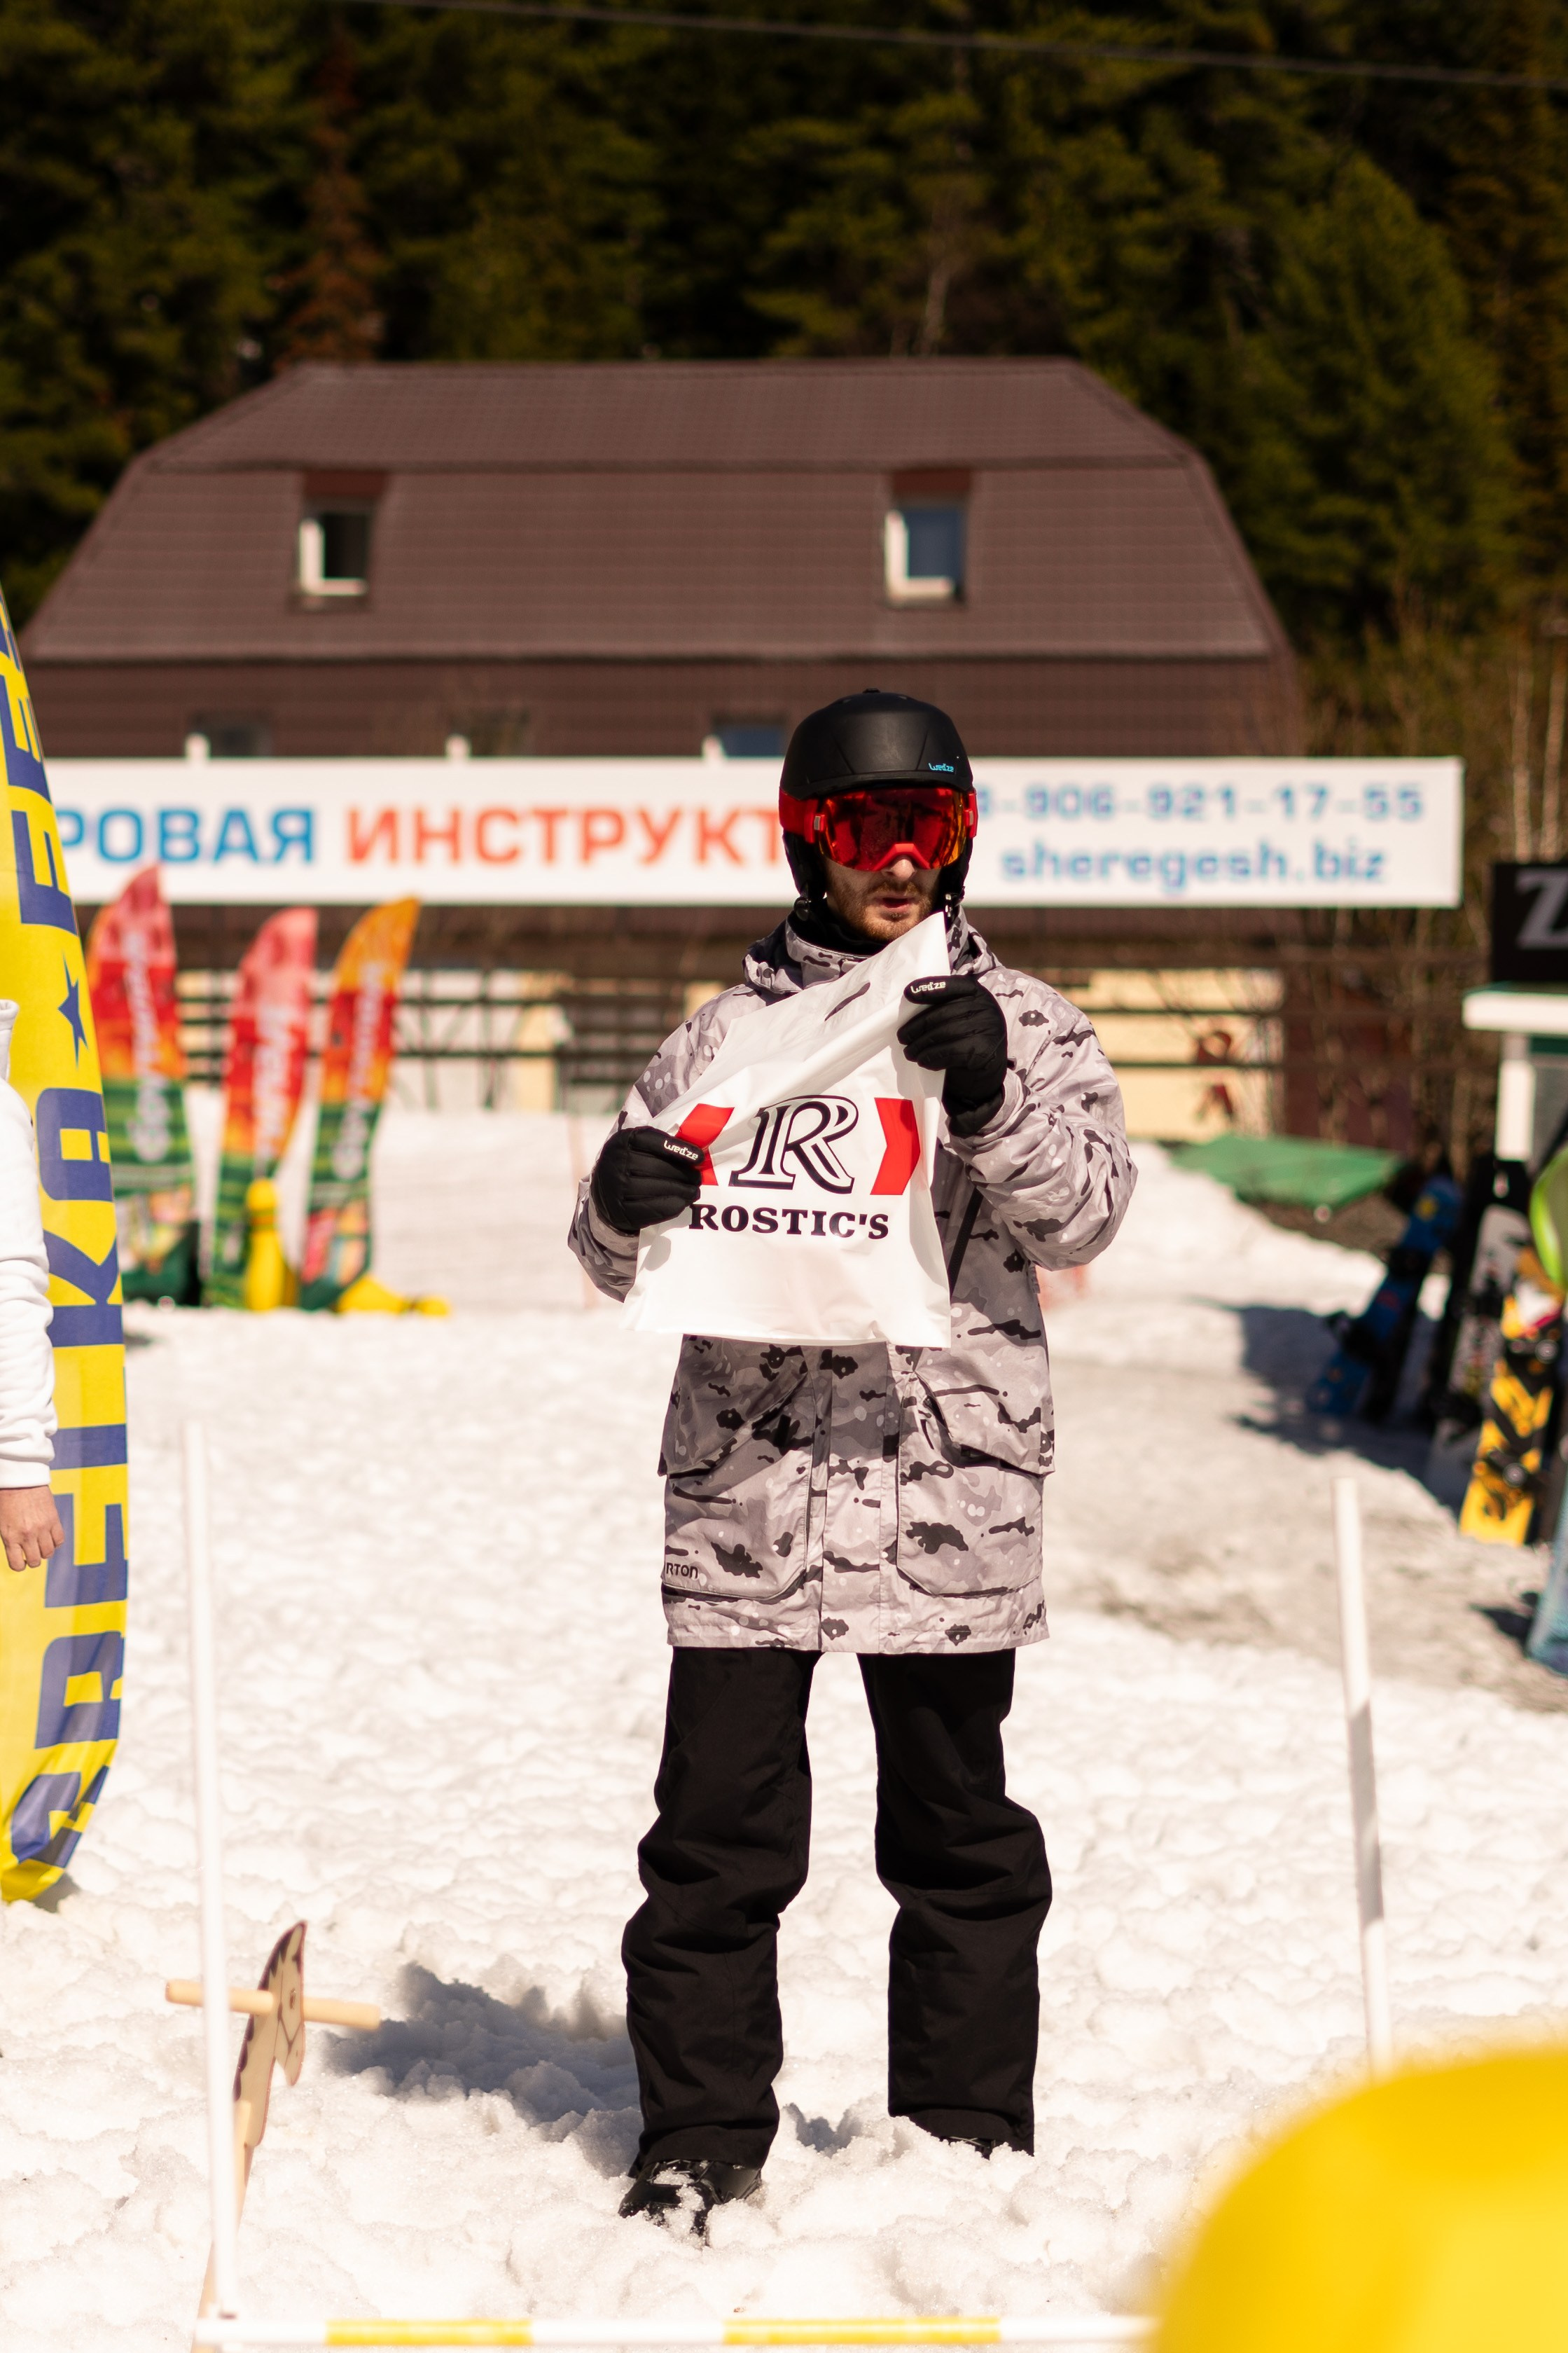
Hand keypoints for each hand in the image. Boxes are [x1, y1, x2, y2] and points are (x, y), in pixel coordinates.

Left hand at [0, 1485, 64, 1572]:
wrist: (19, 1479)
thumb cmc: (6, 1499)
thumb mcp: (2, 1522)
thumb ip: (10, 1538)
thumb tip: (18, 1551)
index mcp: (10, 1537)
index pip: (17, 1564)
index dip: (19, 1565)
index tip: (21, 1561)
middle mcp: (27, 1535)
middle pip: (35, 1560)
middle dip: (33, 1560)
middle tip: (31, 1553)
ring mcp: (42, 1528)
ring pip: (49, 1553)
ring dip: (45, 1552)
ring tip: (41, 1545)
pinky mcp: (53, 1519)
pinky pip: (59, 1540)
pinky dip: (55, 1542)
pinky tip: (50, 1537)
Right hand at [591, 1127, 703, 1234]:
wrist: (604, 1189)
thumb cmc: (631, 1163)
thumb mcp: (637, 1146)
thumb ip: (659, 1144)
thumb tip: (695, 1155)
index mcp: (624, 1140)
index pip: (654, 1141)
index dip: (678, 1149)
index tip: (699, 1158)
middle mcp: (617, 1161)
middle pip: (658, 1167)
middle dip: (684, 1174)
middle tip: (698, 1179)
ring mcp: (616, 1187)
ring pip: (657, 1188)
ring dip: (682, 1192)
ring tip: (694, 1192)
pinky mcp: (620, 1209)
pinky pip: (651, 1209)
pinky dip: (671, 1206)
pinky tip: (682, 1203)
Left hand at [899, 975, 1007, 1132]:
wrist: (989, 1066)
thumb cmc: (968, 1036)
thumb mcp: (962, 1015)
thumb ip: (945, 1005)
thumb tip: (910, 1003)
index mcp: (977, 993)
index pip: (952, 985)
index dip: (929, 988)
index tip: (908, 994)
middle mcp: (985, 1007)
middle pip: (942, 1013)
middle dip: (917, 1027)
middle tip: (902, 1038)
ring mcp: (987, 1028)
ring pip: (944, 1034)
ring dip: (921, 1046)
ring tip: (909, 1053)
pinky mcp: (983, 1050)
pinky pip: (950, 1052)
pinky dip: (933, 1058)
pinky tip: (924, 1061)